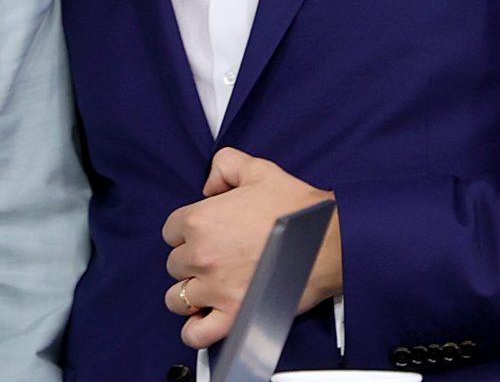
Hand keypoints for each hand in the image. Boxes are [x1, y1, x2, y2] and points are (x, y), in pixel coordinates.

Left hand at [158, 148, 340, 349]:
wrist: (328, 240)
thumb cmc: (297, 209)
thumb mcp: (257, 170)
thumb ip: (224, 166)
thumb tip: (209, 185)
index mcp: (200, 220)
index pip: (171, 231)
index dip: (188, 233)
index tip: (205, 236)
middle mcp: (201, 255)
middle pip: (175, 265)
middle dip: (191, 261)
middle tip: (216, 259)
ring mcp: (215, 289)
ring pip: (177, 298)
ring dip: (190, 294)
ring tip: (209, 289)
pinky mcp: (233, 315)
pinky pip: (196, 333)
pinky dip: (195, 329)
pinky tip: (205, 319)